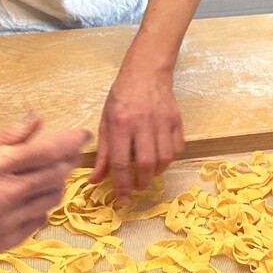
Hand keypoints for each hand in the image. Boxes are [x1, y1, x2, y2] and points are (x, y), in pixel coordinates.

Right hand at [0, 116, 86, 268]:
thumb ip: (6, 137)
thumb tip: (36, 120)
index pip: (48, 151)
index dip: (70, 141)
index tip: (82, 135)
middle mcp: (7, 193)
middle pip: (56, 174)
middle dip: (67, 162)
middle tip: (68, 154)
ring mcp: (10, 219)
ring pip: (52, 198)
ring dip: (57, 184)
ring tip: (49, 175)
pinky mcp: (10, 239)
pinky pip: (40, 219)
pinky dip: (42, 206)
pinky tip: (33, 199)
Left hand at [89, 64, 183, 202]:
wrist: (146, 72)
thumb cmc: (121, 97)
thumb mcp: (105, 122)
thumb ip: (103, 153)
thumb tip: (95, 180)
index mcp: (120, 124)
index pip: (120, 162)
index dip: (121, 185)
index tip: (122, 200)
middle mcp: (142, 123)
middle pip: (145, 163)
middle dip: (141, 182)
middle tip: (137, 188)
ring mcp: (163, 122)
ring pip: (164, 158)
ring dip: (156, 172)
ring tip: (148, 174)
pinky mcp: (177, 120)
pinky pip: (177, 148)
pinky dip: (170, 159)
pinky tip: (161, 159)